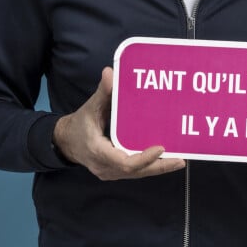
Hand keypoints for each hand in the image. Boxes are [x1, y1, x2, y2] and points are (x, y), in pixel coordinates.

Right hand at [53, 67, 185, 180]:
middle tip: (180, 160)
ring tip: (179, 160)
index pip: (123, 162)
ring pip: (137, 174)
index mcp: (98, 151)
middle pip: (135, 171)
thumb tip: (110, 72)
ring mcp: (110, 172)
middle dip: (158, 166)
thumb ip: (103, 91)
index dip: (143, 158)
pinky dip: (150, 166)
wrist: (66, 142)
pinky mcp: (115, 172)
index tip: (160, 148)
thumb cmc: (79, 124)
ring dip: (158, 168)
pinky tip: (166, 161)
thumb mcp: (90, 107)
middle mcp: (105, 167)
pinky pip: (135, 172)